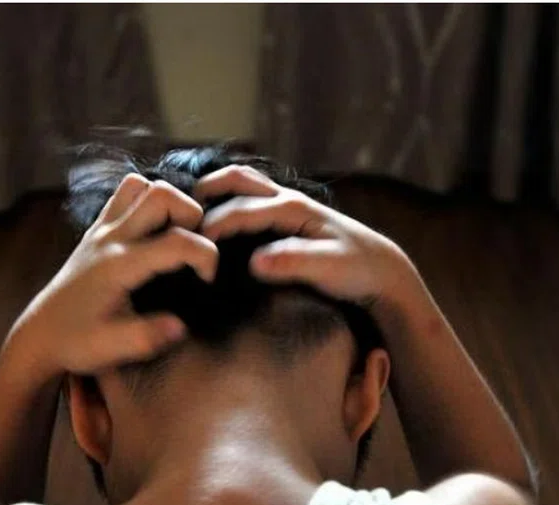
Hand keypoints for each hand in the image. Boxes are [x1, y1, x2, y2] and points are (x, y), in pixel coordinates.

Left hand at [12, 174, 217, 376]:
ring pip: (140, 186)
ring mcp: (100, 230)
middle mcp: (110, 238)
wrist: (39, 335)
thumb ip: (149, 336)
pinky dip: (145, 202)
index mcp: (119, 265)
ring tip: (174, 234)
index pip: (177, 241)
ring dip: (166, 203)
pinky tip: (151, 233)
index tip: (207, 280)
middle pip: (161, 195)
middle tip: (193, 247)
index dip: (206, 256)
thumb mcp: (112, 348)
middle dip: (192, 216)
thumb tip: (182, 326)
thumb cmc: (74, 343)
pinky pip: (123, 196)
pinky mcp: (95, 231)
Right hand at [194, 165, 417, 313]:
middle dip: (204, 194)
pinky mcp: (287, 216)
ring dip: (213, 192)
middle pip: (236, 180)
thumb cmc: (357, 269)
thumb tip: (255, 262)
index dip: (212, 226)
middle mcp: (287, 199)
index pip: (241, 209)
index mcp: (293, 208)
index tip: (190, 248)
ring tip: (186, 216)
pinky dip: (226, 202)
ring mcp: (287, 205)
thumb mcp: (328, 269)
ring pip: (241, 184)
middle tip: (176, 218)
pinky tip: (210, 224)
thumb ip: (293, 263)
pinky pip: (249, 199)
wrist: (382, 270)